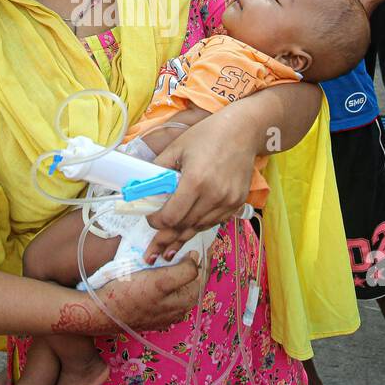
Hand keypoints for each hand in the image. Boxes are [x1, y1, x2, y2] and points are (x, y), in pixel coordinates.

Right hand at [71, 252, 202, 334]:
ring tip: (166, 257)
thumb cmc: (127, 294)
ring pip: (176, 287)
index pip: (202, 274)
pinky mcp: (149, 313)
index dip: (201, 257)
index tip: (198, 241)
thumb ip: (185, 271)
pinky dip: (162, 281)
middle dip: (187, 263)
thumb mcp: (160, 281)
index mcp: (184, 301)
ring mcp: (163, 313)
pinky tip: (151, 273)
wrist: (98, 311)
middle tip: (181, 245)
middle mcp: (178, 310)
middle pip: (190, 281)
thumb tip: (195, 259)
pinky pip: (162, 294)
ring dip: (174, 271)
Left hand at [143, 115, 258, 262]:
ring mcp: (228, 201)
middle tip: (152, 253)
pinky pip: (214, 222)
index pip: (171, 217)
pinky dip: (200, 225)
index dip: (156, 222)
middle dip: (165, 238)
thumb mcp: (176, 148)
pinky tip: (189, 231)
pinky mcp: (237, 203)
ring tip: (167, 250)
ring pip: (199, 227)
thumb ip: (158, 171)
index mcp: (195, 181)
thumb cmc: (207, 136)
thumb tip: (141, 189)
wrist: (243, 132)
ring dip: (182, 236)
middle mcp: (214, 195)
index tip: (150, 220)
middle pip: (184, 227)